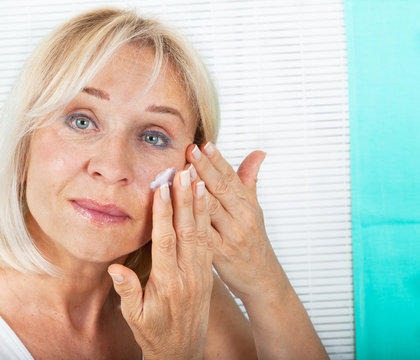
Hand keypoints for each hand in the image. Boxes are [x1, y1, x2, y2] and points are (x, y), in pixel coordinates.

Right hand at [108, 169, 213, 359]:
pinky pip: (208, 241)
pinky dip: (206, 219)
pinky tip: (205, 204)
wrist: (182, 352)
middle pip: (187, 230)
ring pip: (201, 233)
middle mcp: (188, 275)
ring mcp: (201, 273)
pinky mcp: (207, 273)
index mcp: (168, 283)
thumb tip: (115, 268)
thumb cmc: (155, 333)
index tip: (163, 189)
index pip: (166, 240)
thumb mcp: (135, 317)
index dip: (164, 213)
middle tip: (184, 173)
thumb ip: (127, 291)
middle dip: (185, 199)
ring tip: (198, 180)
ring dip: (199, 205)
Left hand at [187, 143, 287, 300]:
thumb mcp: (254, 208)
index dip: (217, 159)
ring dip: (195, 190)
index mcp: (248, 203)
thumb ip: (249, 180)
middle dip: (204, 168)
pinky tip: (178, 210)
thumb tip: (258, 153)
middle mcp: (243, 216)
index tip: (204, 144)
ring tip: (182, 173)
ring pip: (212, 208)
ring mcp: (232, 234)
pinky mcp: (221, 253)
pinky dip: (191, 220)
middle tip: (189, 150)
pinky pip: (203, 234)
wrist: (262, 278)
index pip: (231, 176)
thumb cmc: (253, 240)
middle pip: (221, 188)